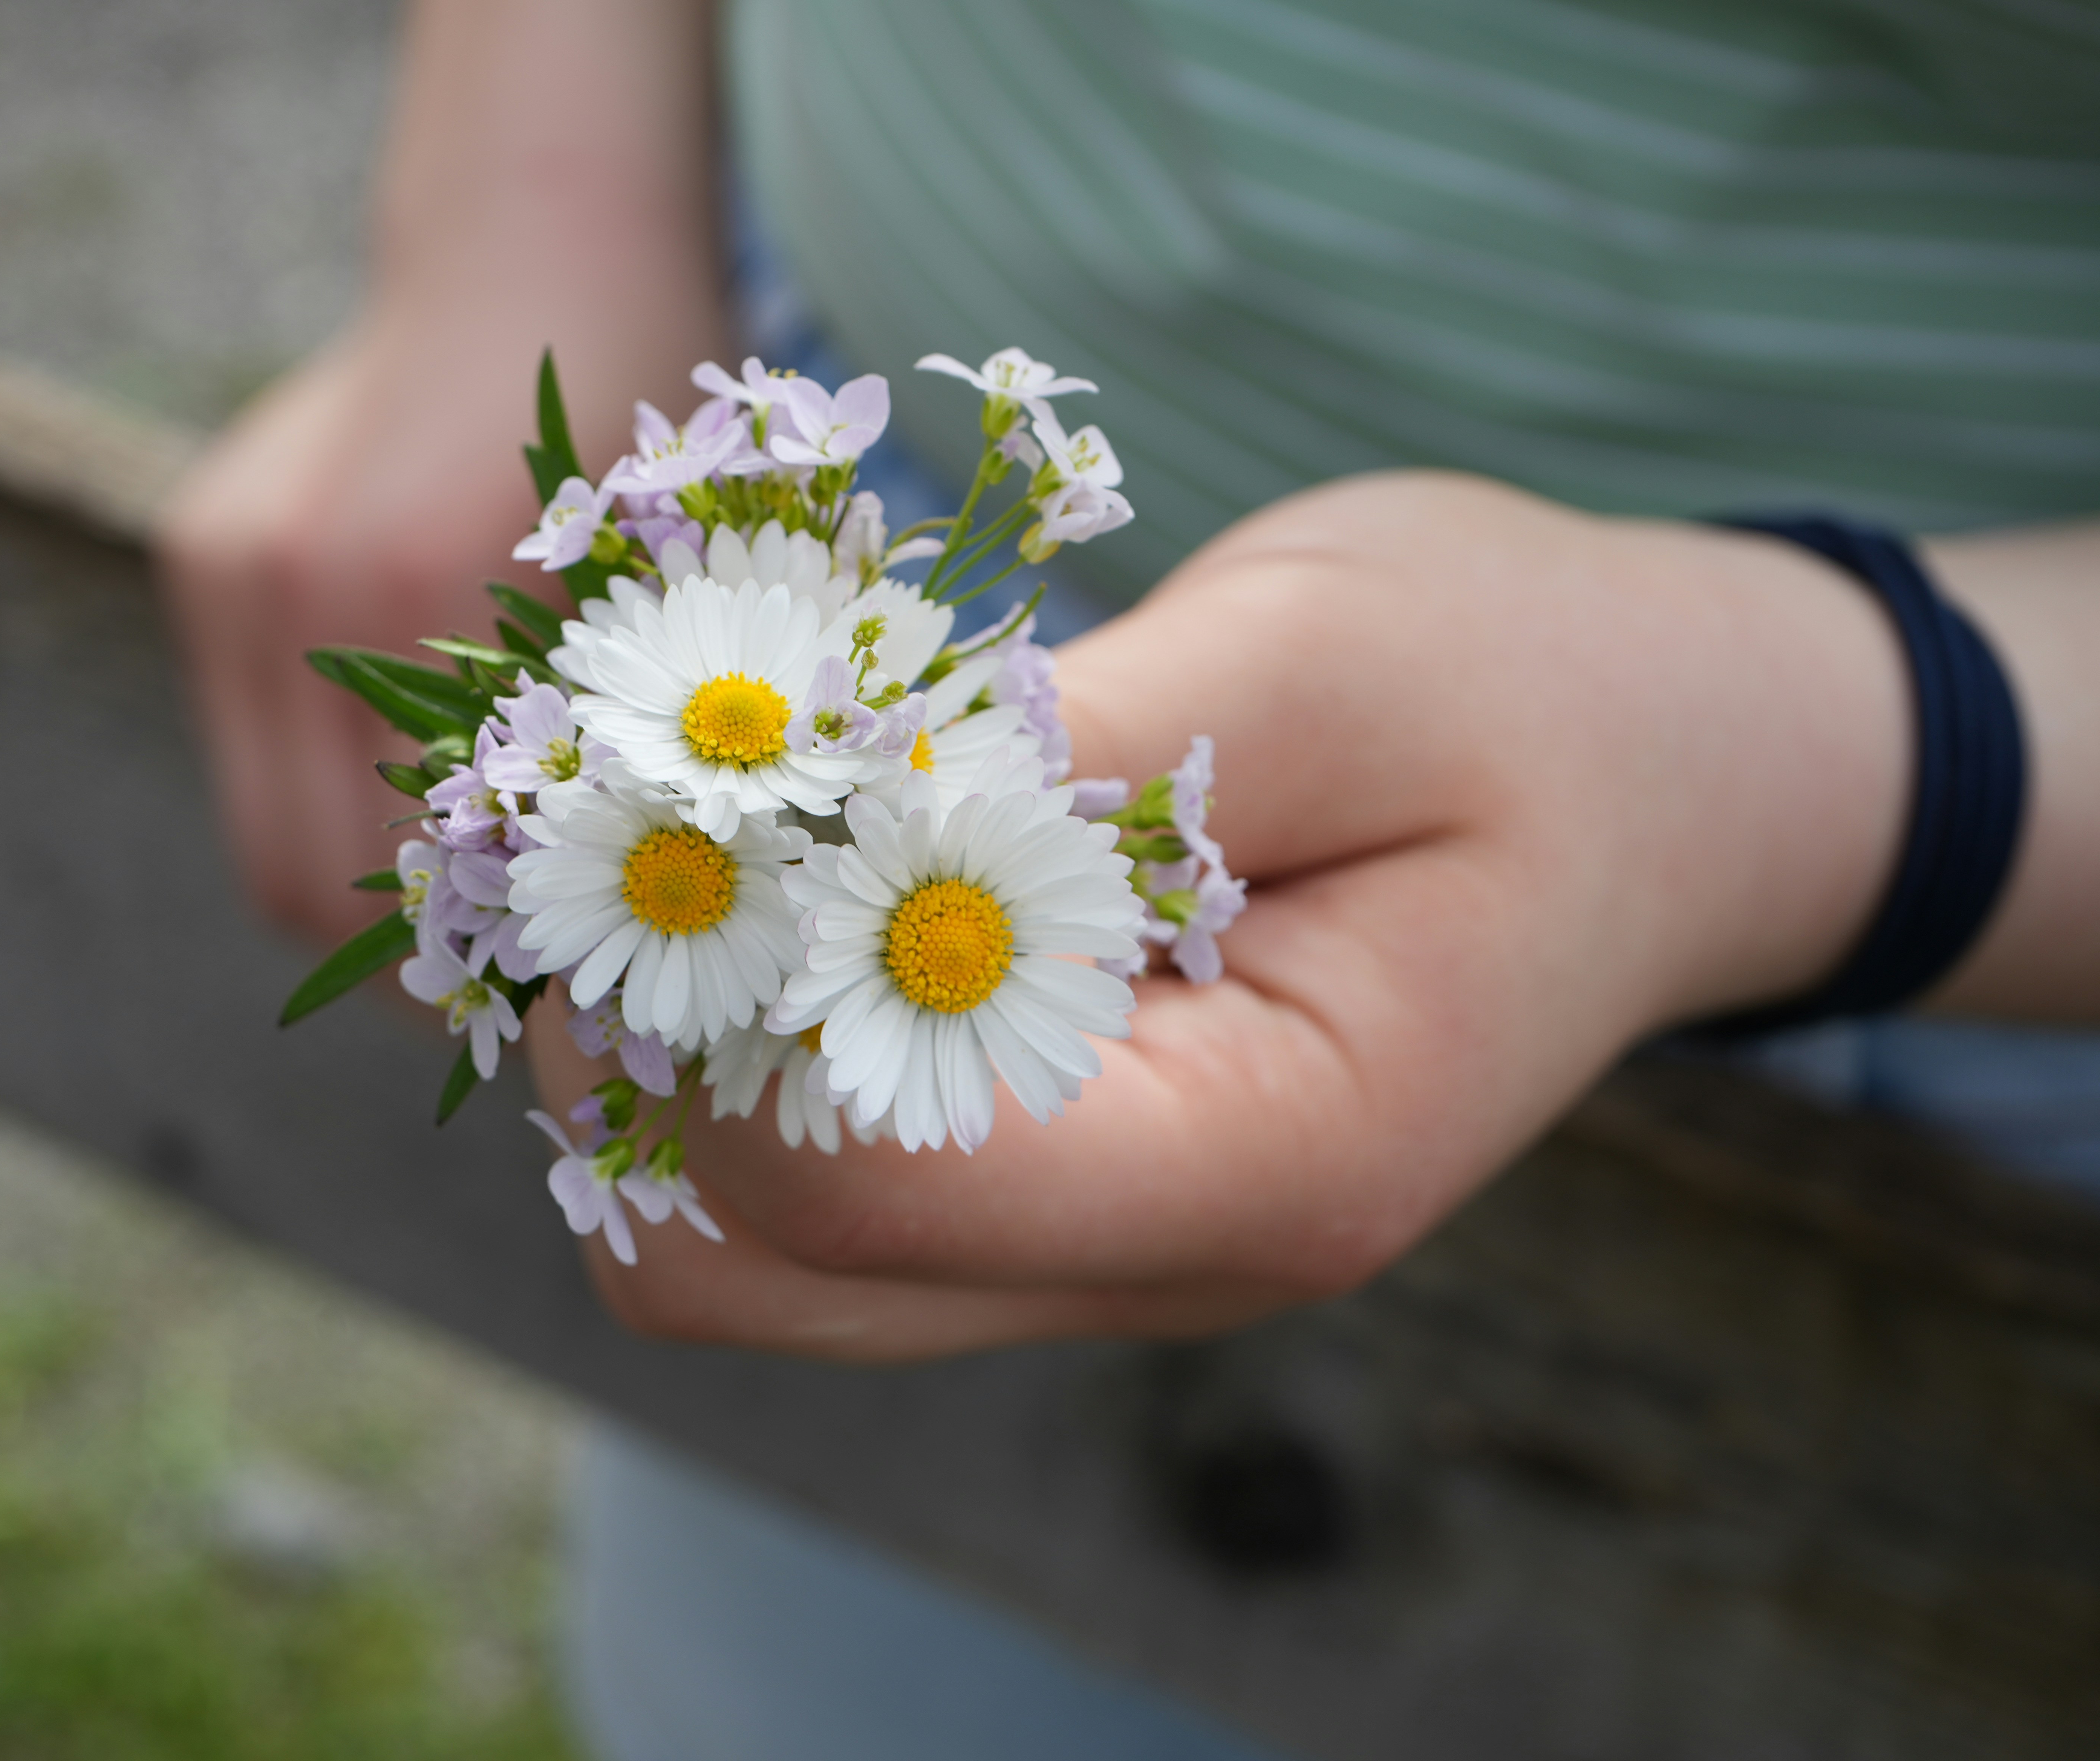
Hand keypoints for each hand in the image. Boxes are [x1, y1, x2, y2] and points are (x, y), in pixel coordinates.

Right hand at [157, 0, 724, 944]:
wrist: (540, 238)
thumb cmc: (651, 423)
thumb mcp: (667, 595)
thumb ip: (614, 761)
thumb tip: (602, 955)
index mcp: (408, 599)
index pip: (397, 878)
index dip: (462, 976)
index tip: (527, 1022)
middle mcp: (290, 587)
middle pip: (296, 877)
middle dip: (393, 958)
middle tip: (491, 990)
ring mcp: (228, 568)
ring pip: (259, 821)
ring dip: (350, 881)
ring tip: (457, 900)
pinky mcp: (202, 551)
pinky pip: (249, 735)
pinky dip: (321, 784)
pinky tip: (410, 774)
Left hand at [528, 470, 1925, 1359]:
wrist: (1655, 775)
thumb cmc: (1521, 684)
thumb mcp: (1330, 648)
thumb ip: (1079, 754)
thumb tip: (808, 793)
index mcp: (1266, 1163)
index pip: (865, 1181)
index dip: (717, 997)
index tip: (677, 788)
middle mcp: (1158, 1260)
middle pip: (744, 1267)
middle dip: (635, 1046)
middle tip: (627, 816)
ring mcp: (1091, 1248)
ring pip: (732, 1259)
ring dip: (651, 1061)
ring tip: (682, 842)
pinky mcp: (1044, 1190)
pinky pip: (792, 1198)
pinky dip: (720, 1058)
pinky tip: (758, 887)